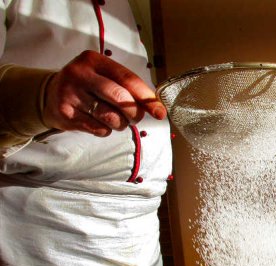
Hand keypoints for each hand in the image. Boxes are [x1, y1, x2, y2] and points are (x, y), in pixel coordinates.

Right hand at [42, 50, 166, 136]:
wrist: (51, 94)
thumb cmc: (89, 86)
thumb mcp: (105, 77)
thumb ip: (130, 88)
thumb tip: (158, 108)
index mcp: (94, 60)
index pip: (128, 79)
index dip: (147, 98)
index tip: (160, 112)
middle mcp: (80, 74)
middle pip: (120, 98)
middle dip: (135, 113)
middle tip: (135, 117)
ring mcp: (71, 94)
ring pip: (111, 117)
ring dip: (121, 124)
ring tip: (117, 119)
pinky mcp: (66, 114)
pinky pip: (99, 129)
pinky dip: (107, 130)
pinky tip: (100, 123)